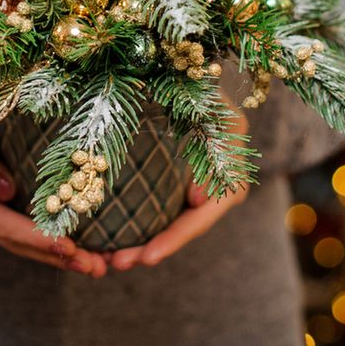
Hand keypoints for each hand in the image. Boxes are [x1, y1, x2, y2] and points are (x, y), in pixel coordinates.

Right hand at [0, 138, 107, 276]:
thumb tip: (5, 191)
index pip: (5, 226)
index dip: (39, 240)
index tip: (71, 248)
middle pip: (18, 243)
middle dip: (58, 257)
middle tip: (96, 267)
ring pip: (25, 244)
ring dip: (61, 256)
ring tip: (98, 265)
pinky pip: (27, 231)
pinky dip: (55, 241)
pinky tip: (86, 249)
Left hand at [106, 93, 249, 270]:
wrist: (197, 82)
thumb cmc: (201, 88)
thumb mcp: (210, 109)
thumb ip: (211, 143)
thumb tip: (197, 201)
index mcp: (232, 175)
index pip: (203, 216)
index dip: (176, 237)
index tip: (148, 256)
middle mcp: (223, 190)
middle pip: (187, 227)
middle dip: (154, 249)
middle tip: (118, 263)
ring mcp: (206, 192)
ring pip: (175, 225)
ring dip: (143, 244)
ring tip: (112, 260)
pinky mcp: (187, 189)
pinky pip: (167, 213)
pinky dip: (144, 228)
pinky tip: (115, 242)